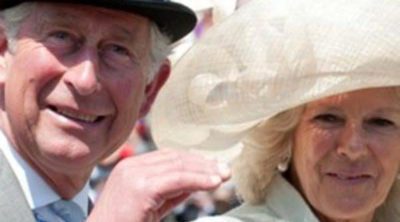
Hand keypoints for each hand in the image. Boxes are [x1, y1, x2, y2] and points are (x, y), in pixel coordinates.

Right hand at [87, 149, 230, 221]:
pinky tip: (213, 182)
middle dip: (203, 163)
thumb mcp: (152, 206)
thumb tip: (197, 182)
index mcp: (132, 167)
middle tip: (225, 169)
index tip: (214, 166)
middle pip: (176, 158)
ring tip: (223, 175)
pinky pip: (178, 179)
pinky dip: (199, 180)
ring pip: (179, 166)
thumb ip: (172, 192)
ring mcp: (134, 175)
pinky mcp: (141, 188)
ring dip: (205, 171)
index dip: (194, 160)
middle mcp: (132, 166)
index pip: (169, 156)